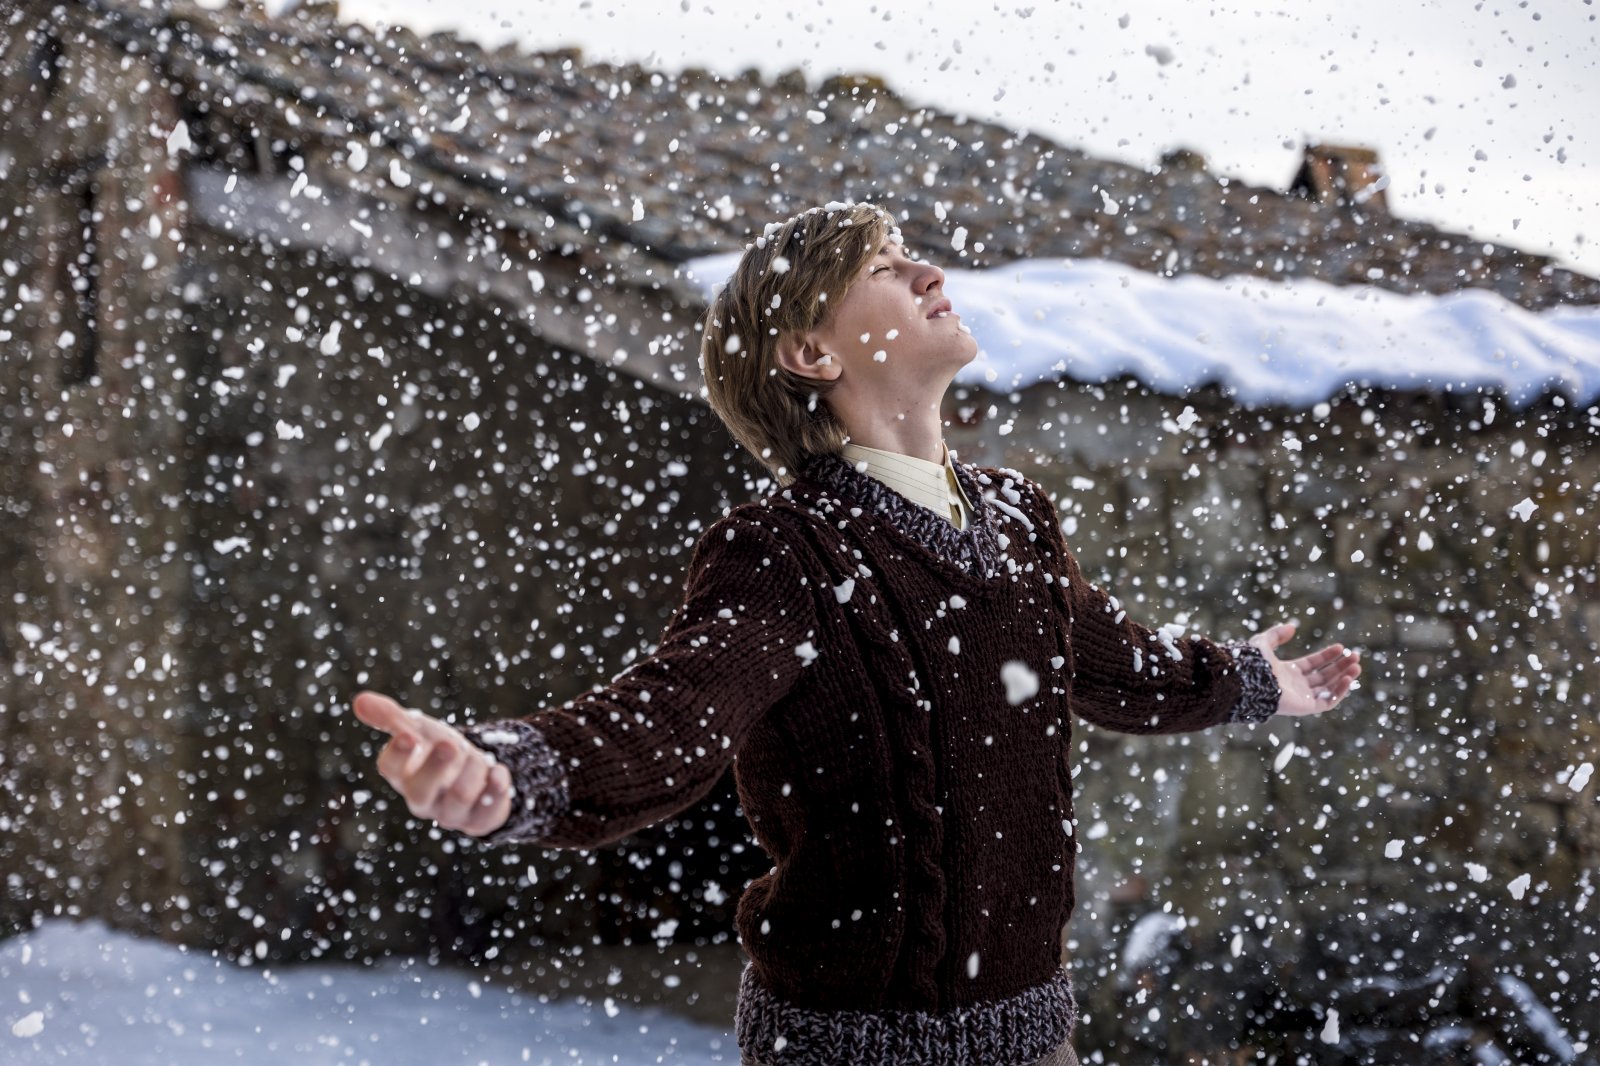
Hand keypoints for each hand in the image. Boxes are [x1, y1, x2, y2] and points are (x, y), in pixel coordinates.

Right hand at [352, 691, 513, 836]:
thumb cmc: (436, 748)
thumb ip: (391, 717)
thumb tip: (359, 700)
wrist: (472, 771)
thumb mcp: (418, 728)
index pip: (391, 769)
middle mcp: (421, 799)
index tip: (409, 736)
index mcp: (403, 774)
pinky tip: (498, 773)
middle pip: (420, 793)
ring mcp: (448, 814)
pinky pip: (487, 814)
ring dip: (475, 767)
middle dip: (437, 767)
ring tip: (479, 756)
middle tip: (450, 745)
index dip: (398, 754)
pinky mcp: (477, 822)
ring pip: (460, 797)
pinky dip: (496, 788)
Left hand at [1248, 622, 1360, 716]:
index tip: (1341, 647)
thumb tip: (1292, 627)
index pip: (1312, 664)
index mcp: (1287, 672)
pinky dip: (1339, 691)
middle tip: (1355, 656)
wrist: (1250, 682)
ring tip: (1356, 666)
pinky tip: (1348, 678)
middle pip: (1324, 676)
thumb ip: (1276, 634)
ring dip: (1344, 678)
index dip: (1327, 656)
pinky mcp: (1306, 707)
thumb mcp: (1263, 643)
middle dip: (1340, 666)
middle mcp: (1296, 685)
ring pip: (1329, 688)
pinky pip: (1328, 702)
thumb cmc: (1253, 664)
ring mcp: (1302, 697)